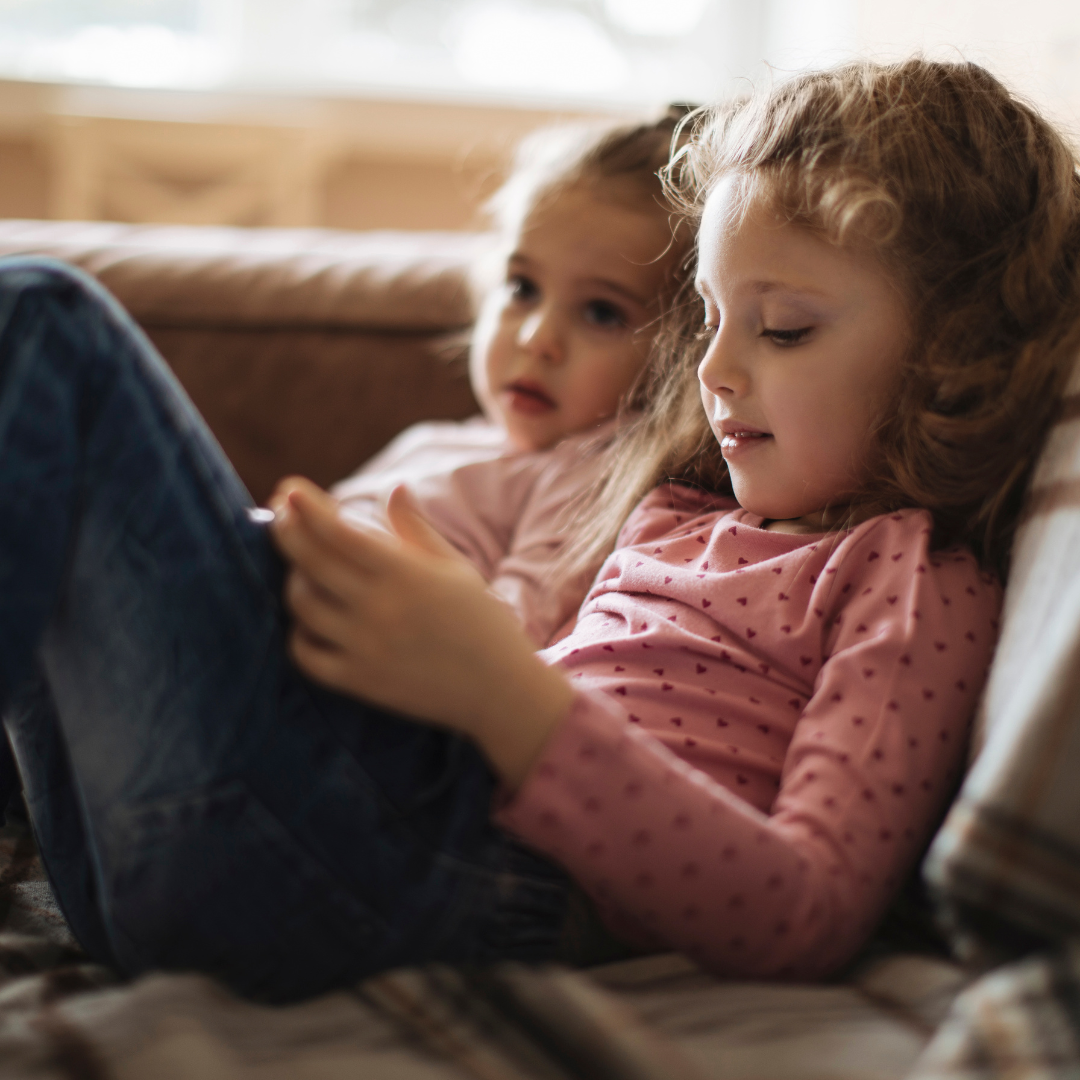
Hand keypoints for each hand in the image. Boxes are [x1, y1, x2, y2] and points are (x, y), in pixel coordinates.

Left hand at [268, 477, 572, 787]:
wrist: (500, 690)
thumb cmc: (482, 621)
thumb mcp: (455, 568)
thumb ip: (416, 528)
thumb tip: (393, 488)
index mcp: (406, 574)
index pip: (339, 532)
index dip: (307, 507)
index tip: (290, 487)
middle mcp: (379, 608)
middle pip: (309, 562)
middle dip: (287, 530)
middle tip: (281, 515)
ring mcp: (365, 647)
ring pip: (301, 605)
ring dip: (294, 578)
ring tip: (304, 566)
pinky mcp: (359, 682)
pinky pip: (305, 654)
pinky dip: (299, 632)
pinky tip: (310, 618)